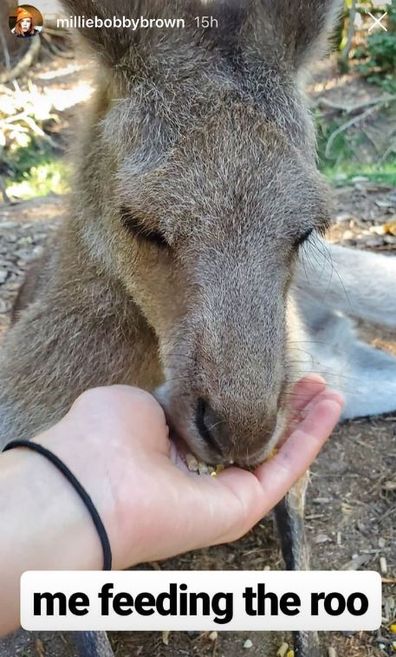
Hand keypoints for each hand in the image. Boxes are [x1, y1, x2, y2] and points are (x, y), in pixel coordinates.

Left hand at [35, 375, 342, 568]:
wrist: (89, 482)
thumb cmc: (102, 437)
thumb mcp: (140, 401)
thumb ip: (175, 400)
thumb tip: (194, 399)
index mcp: (172, 451)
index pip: (223, 422)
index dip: (249, 396)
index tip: (270, 371)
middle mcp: (200, 476)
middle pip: (256, 438)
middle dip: (285, 408)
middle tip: (310, 378)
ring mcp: (223, 495)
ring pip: (277, 454)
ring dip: (306, 422)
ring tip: (330, 391)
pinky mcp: (242, 508)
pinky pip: (285, 469)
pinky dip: (310, 438)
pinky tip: (329, 407)